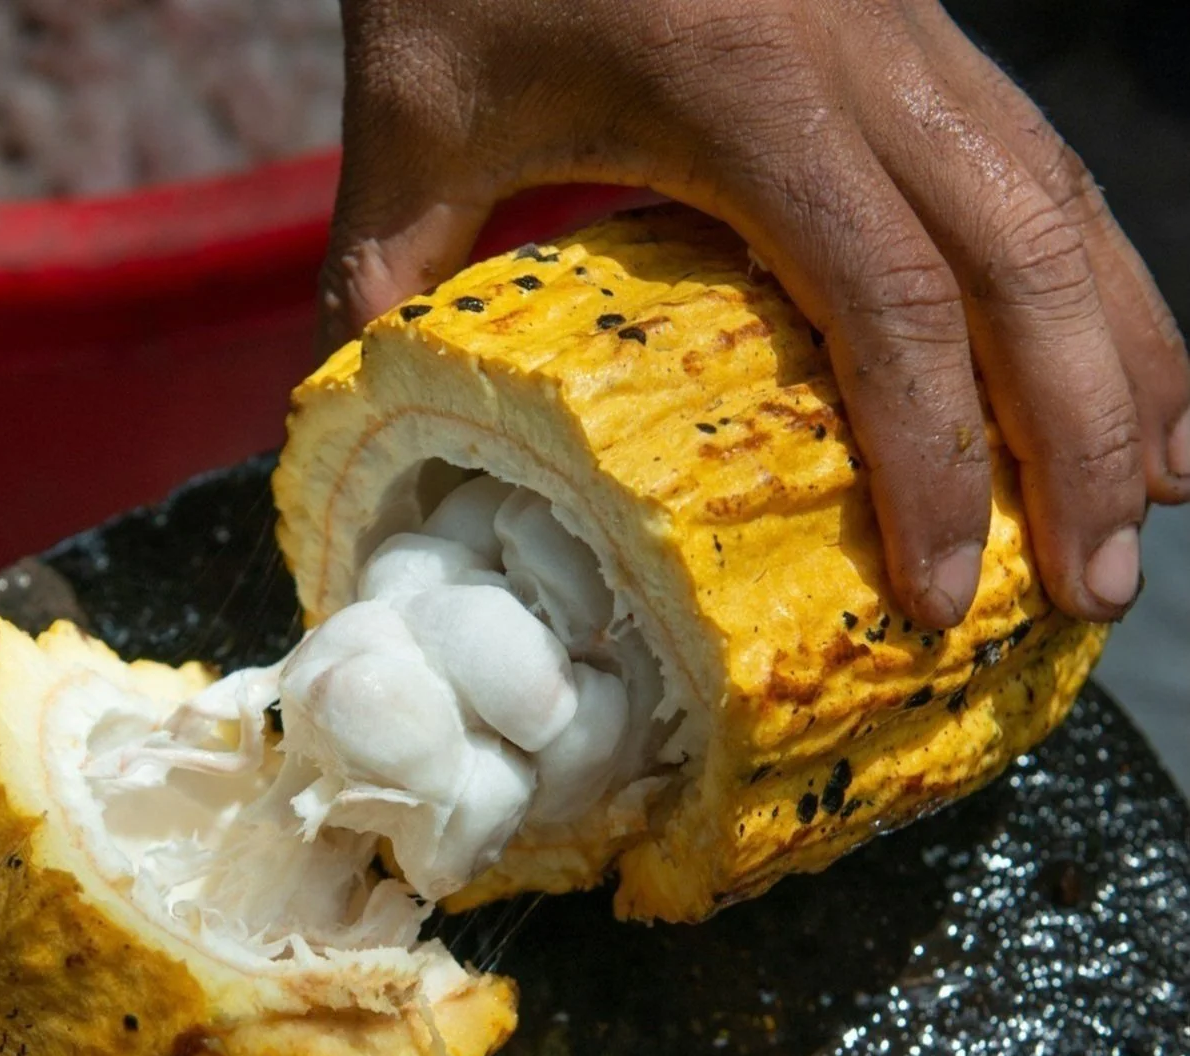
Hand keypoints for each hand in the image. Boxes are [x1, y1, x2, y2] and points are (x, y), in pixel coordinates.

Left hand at [321, 0, 1189, 626]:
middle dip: (1081, 442)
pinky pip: (1046, 166)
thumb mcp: (409, 116)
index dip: (936, 463)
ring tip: (1151, 506)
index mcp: (745, 91)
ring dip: (1129, 364)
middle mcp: (869, 58)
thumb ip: (382, 274)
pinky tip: (1122, 369)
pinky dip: (1101, 278)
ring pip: (1069, 208)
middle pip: (1027, 266)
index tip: (941, 592)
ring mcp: (916, 34)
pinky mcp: (925, 29)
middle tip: (1095, 593)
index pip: (886, 304)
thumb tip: (351, 425)